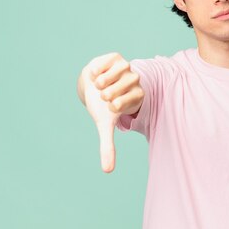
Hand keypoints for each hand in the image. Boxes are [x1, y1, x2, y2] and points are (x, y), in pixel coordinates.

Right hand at [80, 53, 143, 172]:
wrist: (92, 83)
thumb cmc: (101, 105)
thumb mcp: (105, 125)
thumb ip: (108, 146)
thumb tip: (108, 171)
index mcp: (136, 96)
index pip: (123, 104)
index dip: (112, 105)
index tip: (111, 105)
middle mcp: (135, 81)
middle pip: (115, 92)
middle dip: (104, 95)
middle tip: (105, 94)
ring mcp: (127, 68)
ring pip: (109, 79)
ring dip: (100, 83)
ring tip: (100, 84)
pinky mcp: (116, 57)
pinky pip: (104, 65)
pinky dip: (96, 71)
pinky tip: (97, 73)